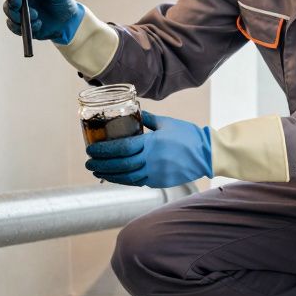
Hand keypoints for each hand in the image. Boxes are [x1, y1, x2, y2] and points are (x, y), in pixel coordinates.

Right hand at [1, 0, 85, 44]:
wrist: (69, 21)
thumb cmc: (62, 1)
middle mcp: (20, 0)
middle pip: (7, 2)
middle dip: (12, 6)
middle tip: (21, 7)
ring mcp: (20, 14)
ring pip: (9, 15)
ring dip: (19, 17)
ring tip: (36, 17)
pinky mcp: (22, 26)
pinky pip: (14, 28)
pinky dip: (24, 27)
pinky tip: (38, 25)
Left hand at [85, 111, 211, 187]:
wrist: (207, 154)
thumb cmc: (188, 135)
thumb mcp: (167, 123)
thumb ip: (148, 119)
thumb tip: (135, 113)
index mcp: (152, 143)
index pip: (122, 147)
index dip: (104, 150)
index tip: (91, 150)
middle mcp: (152, 160)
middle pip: (120, 164)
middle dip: (102, 164)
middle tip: (89, 162)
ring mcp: (156, 173)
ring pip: (127, 177)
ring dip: (110, 175)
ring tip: (97, 171)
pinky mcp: (160, 181)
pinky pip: (137, 182)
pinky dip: (124, 180)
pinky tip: (115, 177)